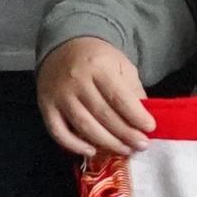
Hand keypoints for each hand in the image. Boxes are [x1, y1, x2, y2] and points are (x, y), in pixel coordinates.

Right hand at [36, 37, 155, 159]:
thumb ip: (132, 88)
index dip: (135, 116)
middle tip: (141, 145)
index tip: (150, 128)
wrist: (63, 46)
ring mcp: (59, 95)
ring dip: (106, 142)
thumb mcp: (120, 64)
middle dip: (125, 133)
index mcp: (98, 67)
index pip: (119, 97)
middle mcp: (76, 81)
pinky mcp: (45, 107)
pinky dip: (74, 145)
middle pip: (103, 114)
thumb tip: (143, 116)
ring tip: (125, 150)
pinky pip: (57, 132)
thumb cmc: (97, 58)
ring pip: (83, 126)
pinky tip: (91, 151)